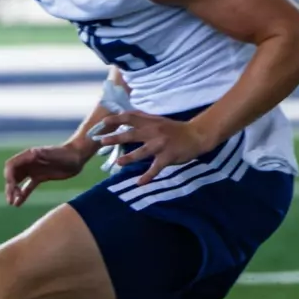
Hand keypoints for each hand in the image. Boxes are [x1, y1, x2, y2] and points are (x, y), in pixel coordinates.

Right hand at [3, 143, 91, 206]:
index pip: (11, 165)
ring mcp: (33, 170)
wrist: (77, 157)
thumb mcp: (54, 154)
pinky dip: (22, 195)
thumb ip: (43, 154)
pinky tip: (18, 204)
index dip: (8, 176)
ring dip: (14, 192)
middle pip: (12, 175)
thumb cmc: (66, 154)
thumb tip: (32, 153)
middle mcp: (28, 163)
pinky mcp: (40, 177)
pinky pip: (28, 187)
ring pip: (18, 182)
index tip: (11, 186)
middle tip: (10, 199)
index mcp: (28, 156)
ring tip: (13, 203)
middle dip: (9, 187)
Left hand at [91, 111, 212, 185]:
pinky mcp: (168, 157)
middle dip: (116, 138)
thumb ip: (142, 119)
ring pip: (142, 152)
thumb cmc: (174, 129)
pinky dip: (147, 176)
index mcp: (150, 122)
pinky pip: (156, 168)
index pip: (130, 117)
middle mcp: (154, 132)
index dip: (116, 119)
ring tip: (118, 163)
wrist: (196, 135)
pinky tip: (139, 183)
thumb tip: (123, 115)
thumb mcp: (158, 120)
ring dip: (129, 158)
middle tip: (102, 141)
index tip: (103, 122)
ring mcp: (161, 145)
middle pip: (132, 134)